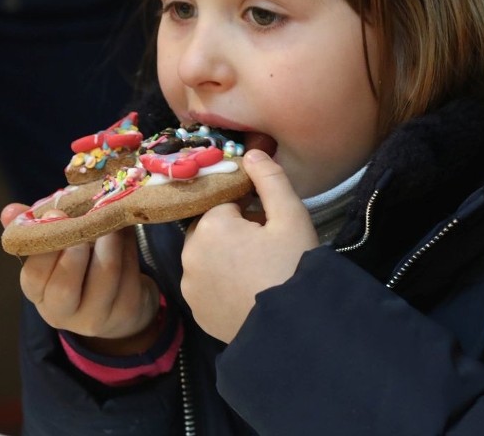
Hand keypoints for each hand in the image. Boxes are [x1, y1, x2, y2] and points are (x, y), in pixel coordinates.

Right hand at [0, 204, 159, 354]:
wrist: (118, 306)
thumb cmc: (80, 269)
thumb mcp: (55, 253)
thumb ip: (36, 231)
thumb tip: (9, 211)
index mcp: (39, 295)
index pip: (33, 277)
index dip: (44, 247)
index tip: (55, 214)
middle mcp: (63, 313)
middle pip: (64, 286)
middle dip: (75, 250)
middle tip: (86, 220)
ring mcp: (96, 316)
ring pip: (105, 276)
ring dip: (110, 242)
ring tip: (113, 218)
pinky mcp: (126, 310)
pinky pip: (129, 274)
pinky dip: (129, 248)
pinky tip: (126, 231)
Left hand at [181, 149, 318, 342]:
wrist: (293, 331)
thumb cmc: (294, 267)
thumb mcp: (291, 217)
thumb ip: (270, 179)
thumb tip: (252, 152)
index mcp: (210, 226)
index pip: (225, 202)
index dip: (251, 209)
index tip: (270, 225)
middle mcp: (189, 254)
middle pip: (212, 228)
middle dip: (234, 232)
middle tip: (267, 248)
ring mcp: (189, 286)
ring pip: (207, 256)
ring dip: (226, 257)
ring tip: (259, 272)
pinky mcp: (196, 311)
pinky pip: (206, 284)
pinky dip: (221, 283)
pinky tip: (247, 292)